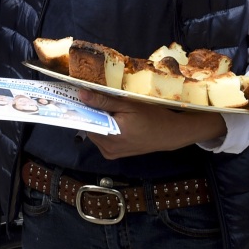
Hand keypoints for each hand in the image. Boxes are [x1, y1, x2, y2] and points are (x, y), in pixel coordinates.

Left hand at [80, 90, 225, 158]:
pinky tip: (118, 122)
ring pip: (95, 131)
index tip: (78, 96)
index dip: (80, 107)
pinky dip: (105, 129)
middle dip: (93, 113)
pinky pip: (102, 138)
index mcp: (110, 136)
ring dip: (100, 121)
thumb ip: (103, 101)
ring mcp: (110, 153)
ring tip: (115, 112)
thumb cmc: (152, 117)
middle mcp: (107, 148)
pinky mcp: (114, 154)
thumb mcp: (128, 105)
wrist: (170, 133)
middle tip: (105, 102)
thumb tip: (80, 94)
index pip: (84, 120)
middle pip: (89, 125)